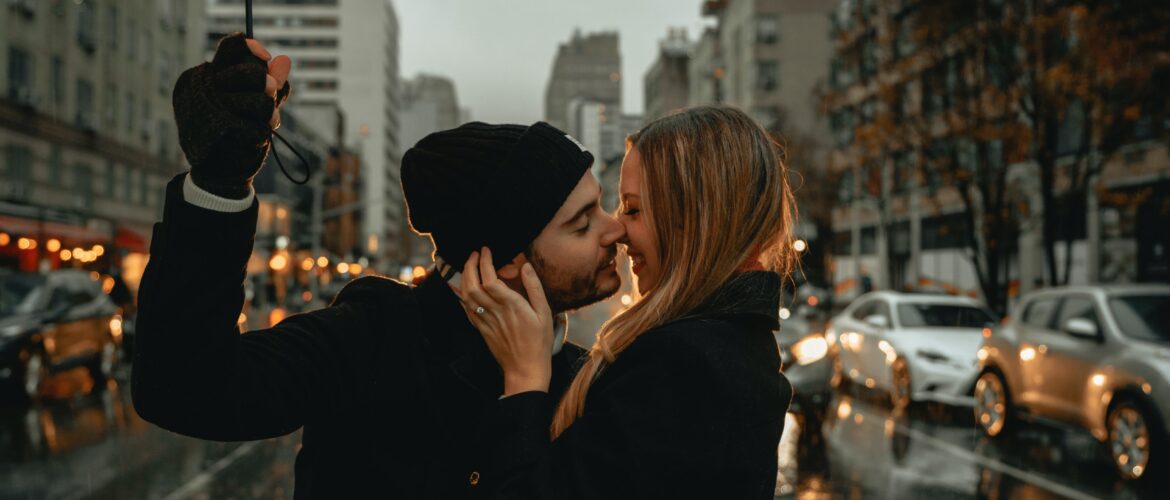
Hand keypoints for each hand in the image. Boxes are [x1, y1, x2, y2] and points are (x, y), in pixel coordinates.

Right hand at [173, 33, 292, 198]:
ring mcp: (214, 111)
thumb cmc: (233, 131)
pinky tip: (258, 135)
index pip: (231, 48)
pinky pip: (264, 123)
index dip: (251, 49)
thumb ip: (267, 80)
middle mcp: (205, 90)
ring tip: (264, 119)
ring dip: (269, 112)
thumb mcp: (248, 101)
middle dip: (268, 84)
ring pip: (264, 100)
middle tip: (270, 92)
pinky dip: (266, 129)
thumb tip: (285, 60)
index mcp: (206, 77)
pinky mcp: (228, 132)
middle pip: (252, 72)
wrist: (218, 172)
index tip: (264, 55)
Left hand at [456, 247, 553, 395]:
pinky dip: (463, 295)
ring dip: (465, 278)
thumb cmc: (539, 341)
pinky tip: (466, 287)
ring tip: (469, 266)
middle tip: (474, 253)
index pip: (490, 278)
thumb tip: (525, 266)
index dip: (485, 261)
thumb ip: (534, 287)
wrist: (526, 368)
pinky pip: (467, 309)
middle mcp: (495, 312)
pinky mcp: (481, 330)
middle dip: (470, 265)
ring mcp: (486, 321)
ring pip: (467, 296)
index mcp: (512, 305)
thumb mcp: (544, 313)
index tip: (486, 250)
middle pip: (473, 284)